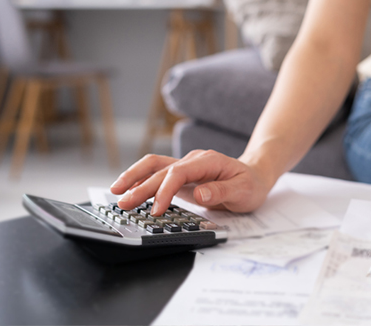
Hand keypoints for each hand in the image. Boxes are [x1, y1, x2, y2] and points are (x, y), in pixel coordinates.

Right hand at [109, 150, 273, 215]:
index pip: (178, 173)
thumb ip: (222, 191)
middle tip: (123, 203)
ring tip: (115, 192)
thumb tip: (200, 193)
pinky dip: (140, 180)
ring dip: (133, 177)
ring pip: (153, 166)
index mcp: (206, 161)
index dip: (164, 190)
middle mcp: (192, 160)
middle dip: (140, 186)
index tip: (156, 210)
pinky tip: (128, 190)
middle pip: (160, 169)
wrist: (254, 176)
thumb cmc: (250, 184)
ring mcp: (185, 166)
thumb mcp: (243, 191)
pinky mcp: (181, 175)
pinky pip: (157, 174)